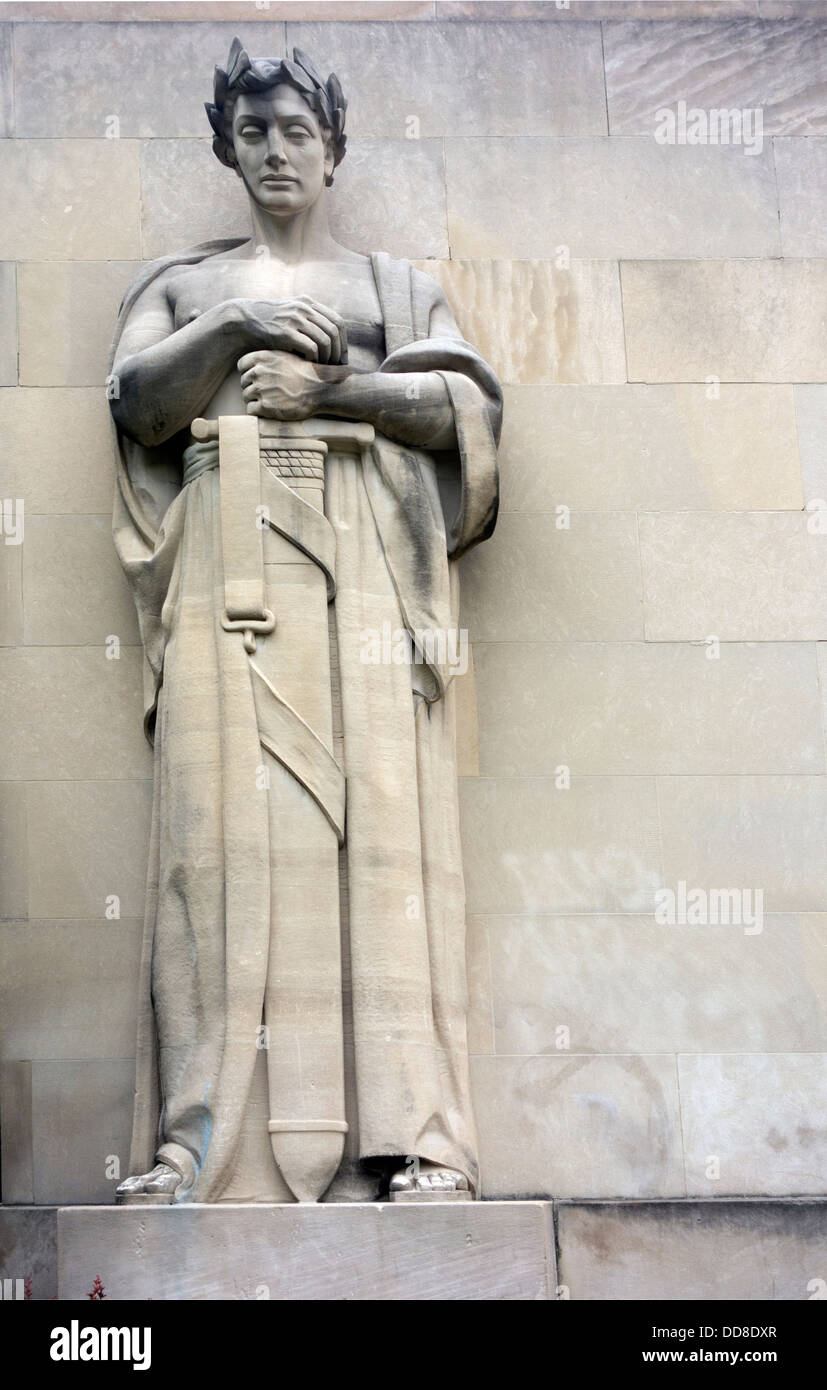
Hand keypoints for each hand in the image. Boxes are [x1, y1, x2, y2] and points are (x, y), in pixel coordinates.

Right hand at [233, 296, 347, 363]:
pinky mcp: (286, 332)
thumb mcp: (290, 316)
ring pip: (325, 341)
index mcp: (308, 303)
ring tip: (323, 369)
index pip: (337, 322)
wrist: (243, 321)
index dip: (343, 342)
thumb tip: (331, 340)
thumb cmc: (269, 324)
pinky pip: (311, 348)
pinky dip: (314, 359)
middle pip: (334, 332)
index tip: (342, 358)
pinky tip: (309, 366)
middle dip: (338, 352)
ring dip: (327, 358)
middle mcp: (304, 308)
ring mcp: (295, 319)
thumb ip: (308, 322)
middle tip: (337, 368)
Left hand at [238, 350, 330, 419]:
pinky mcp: (264, 406)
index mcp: (261, 358)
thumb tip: (255, 366)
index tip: (257, 378)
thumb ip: (267, 360)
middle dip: (253, 387)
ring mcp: (260, 390)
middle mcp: (257, 373)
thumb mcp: (284, 357)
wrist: (318, 388)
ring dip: (255, 399)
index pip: (241, 365)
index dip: (248, 372)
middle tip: (267, 391)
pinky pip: (251, 409)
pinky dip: (258, 411)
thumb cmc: (304, 373)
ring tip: (270, 400)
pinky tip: (269, 408)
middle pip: (244, 382)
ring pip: (246, 396)